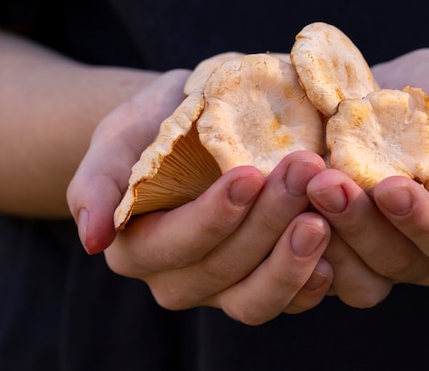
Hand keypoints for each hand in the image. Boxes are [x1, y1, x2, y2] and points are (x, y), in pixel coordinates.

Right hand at [67, 70, 332, 324]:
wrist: (199, 129)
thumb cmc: (158, 127)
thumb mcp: (120, 137)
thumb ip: (96, 181)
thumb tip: (92, 242)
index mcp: (140, 249)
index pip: (175, 245)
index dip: (212, 217)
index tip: (249, 175)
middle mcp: (181, 279)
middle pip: (223, 271)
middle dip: (266, 223)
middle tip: (304, 172)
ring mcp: (226, 288)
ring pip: (256, 299)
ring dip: (293, 259)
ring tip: (323, 214)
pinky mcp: (266, 283)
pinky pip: (292, 300)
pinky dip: (315, 279)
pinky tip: (336, 246)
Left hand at [302, 48, 428, 307]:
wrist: (397, 99)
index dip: (421, 220)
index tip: (391, 185)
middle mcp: (418, 254)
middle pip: (393, 262)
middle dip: (359, 224)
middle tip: (326, 181)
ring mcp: (373, 258)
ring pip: (352, 276)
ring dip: (324, 237)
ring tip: (297, 190)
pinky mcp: (334, 252)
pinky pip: (315, 266)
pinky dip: (295, 243)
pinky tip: (274, 209)